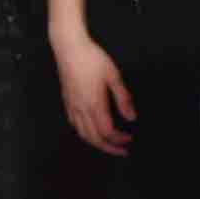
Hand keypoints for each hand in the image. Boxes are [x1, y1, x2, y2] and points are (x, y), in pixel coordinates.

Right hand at [54, 29, 133, 153]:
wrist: (69, 47)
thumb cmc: (93, 58)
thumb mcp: (113, 76)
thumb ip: (123, 99)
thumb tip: (132, 118)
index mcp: (94, 104)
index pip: (107, 132)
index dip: (119, 140)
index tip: (130, 139)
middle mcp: (81, 109)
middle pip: (94, 139)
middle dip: (109, 148)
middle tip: (121, 151)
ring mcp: (72, 106)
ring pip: (82, 134)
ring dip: (96, 143)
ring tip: (108, 144)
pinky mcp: (67, 102)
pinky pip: (75, 125)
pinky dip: (84, 133)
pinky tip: (91, 130)